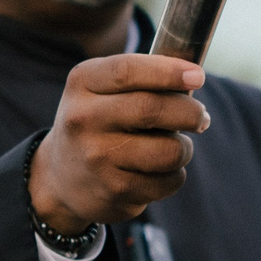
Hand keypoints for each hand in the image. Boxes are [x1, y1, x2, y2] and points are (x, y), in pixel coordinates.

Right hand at [28, 55, 209, 235]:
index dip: (169, 71)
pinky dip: (175, 175)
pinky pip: (168, 181)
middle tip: (201, 117)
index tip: (197, 76)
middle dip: (190, 112)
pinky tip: (160, 171)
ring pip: (168, 150)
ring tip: (177, 147)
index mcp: (82, 83)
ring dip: (184, 148)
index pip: (127, 71)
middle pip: (151, 109)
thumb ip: (141, 79)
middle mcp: (84, 119)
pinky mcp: (113, 190)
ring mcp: (97, 157)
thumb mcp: (101, 90)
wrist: (60, 178)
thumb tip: (193, 79)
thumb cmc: (97, 123)